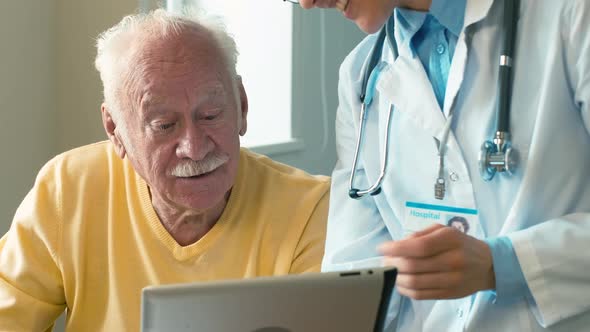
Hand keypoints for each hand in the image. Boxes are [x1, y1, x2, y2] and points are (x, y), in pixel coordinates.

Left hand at [378, 224, 494, 299]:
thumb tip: (398, 245)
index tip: (382, 248)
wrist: (488, 265)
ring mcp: (452, 280)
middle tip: (385, 260)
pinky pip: (421, 295)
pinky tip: (400, 282)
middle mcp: (453, 260)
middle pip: (414, 266)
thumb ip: (421, 235)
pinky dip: (405, 290)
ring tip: (390, 271)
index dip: (396, 248)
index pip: (419, 247)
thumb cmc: (461, 244)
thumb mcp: (444, 230)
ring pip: (415, 283)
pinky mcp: (449, 294)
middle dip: (393, 263)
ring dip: (396, 278)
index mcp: (450, 240)